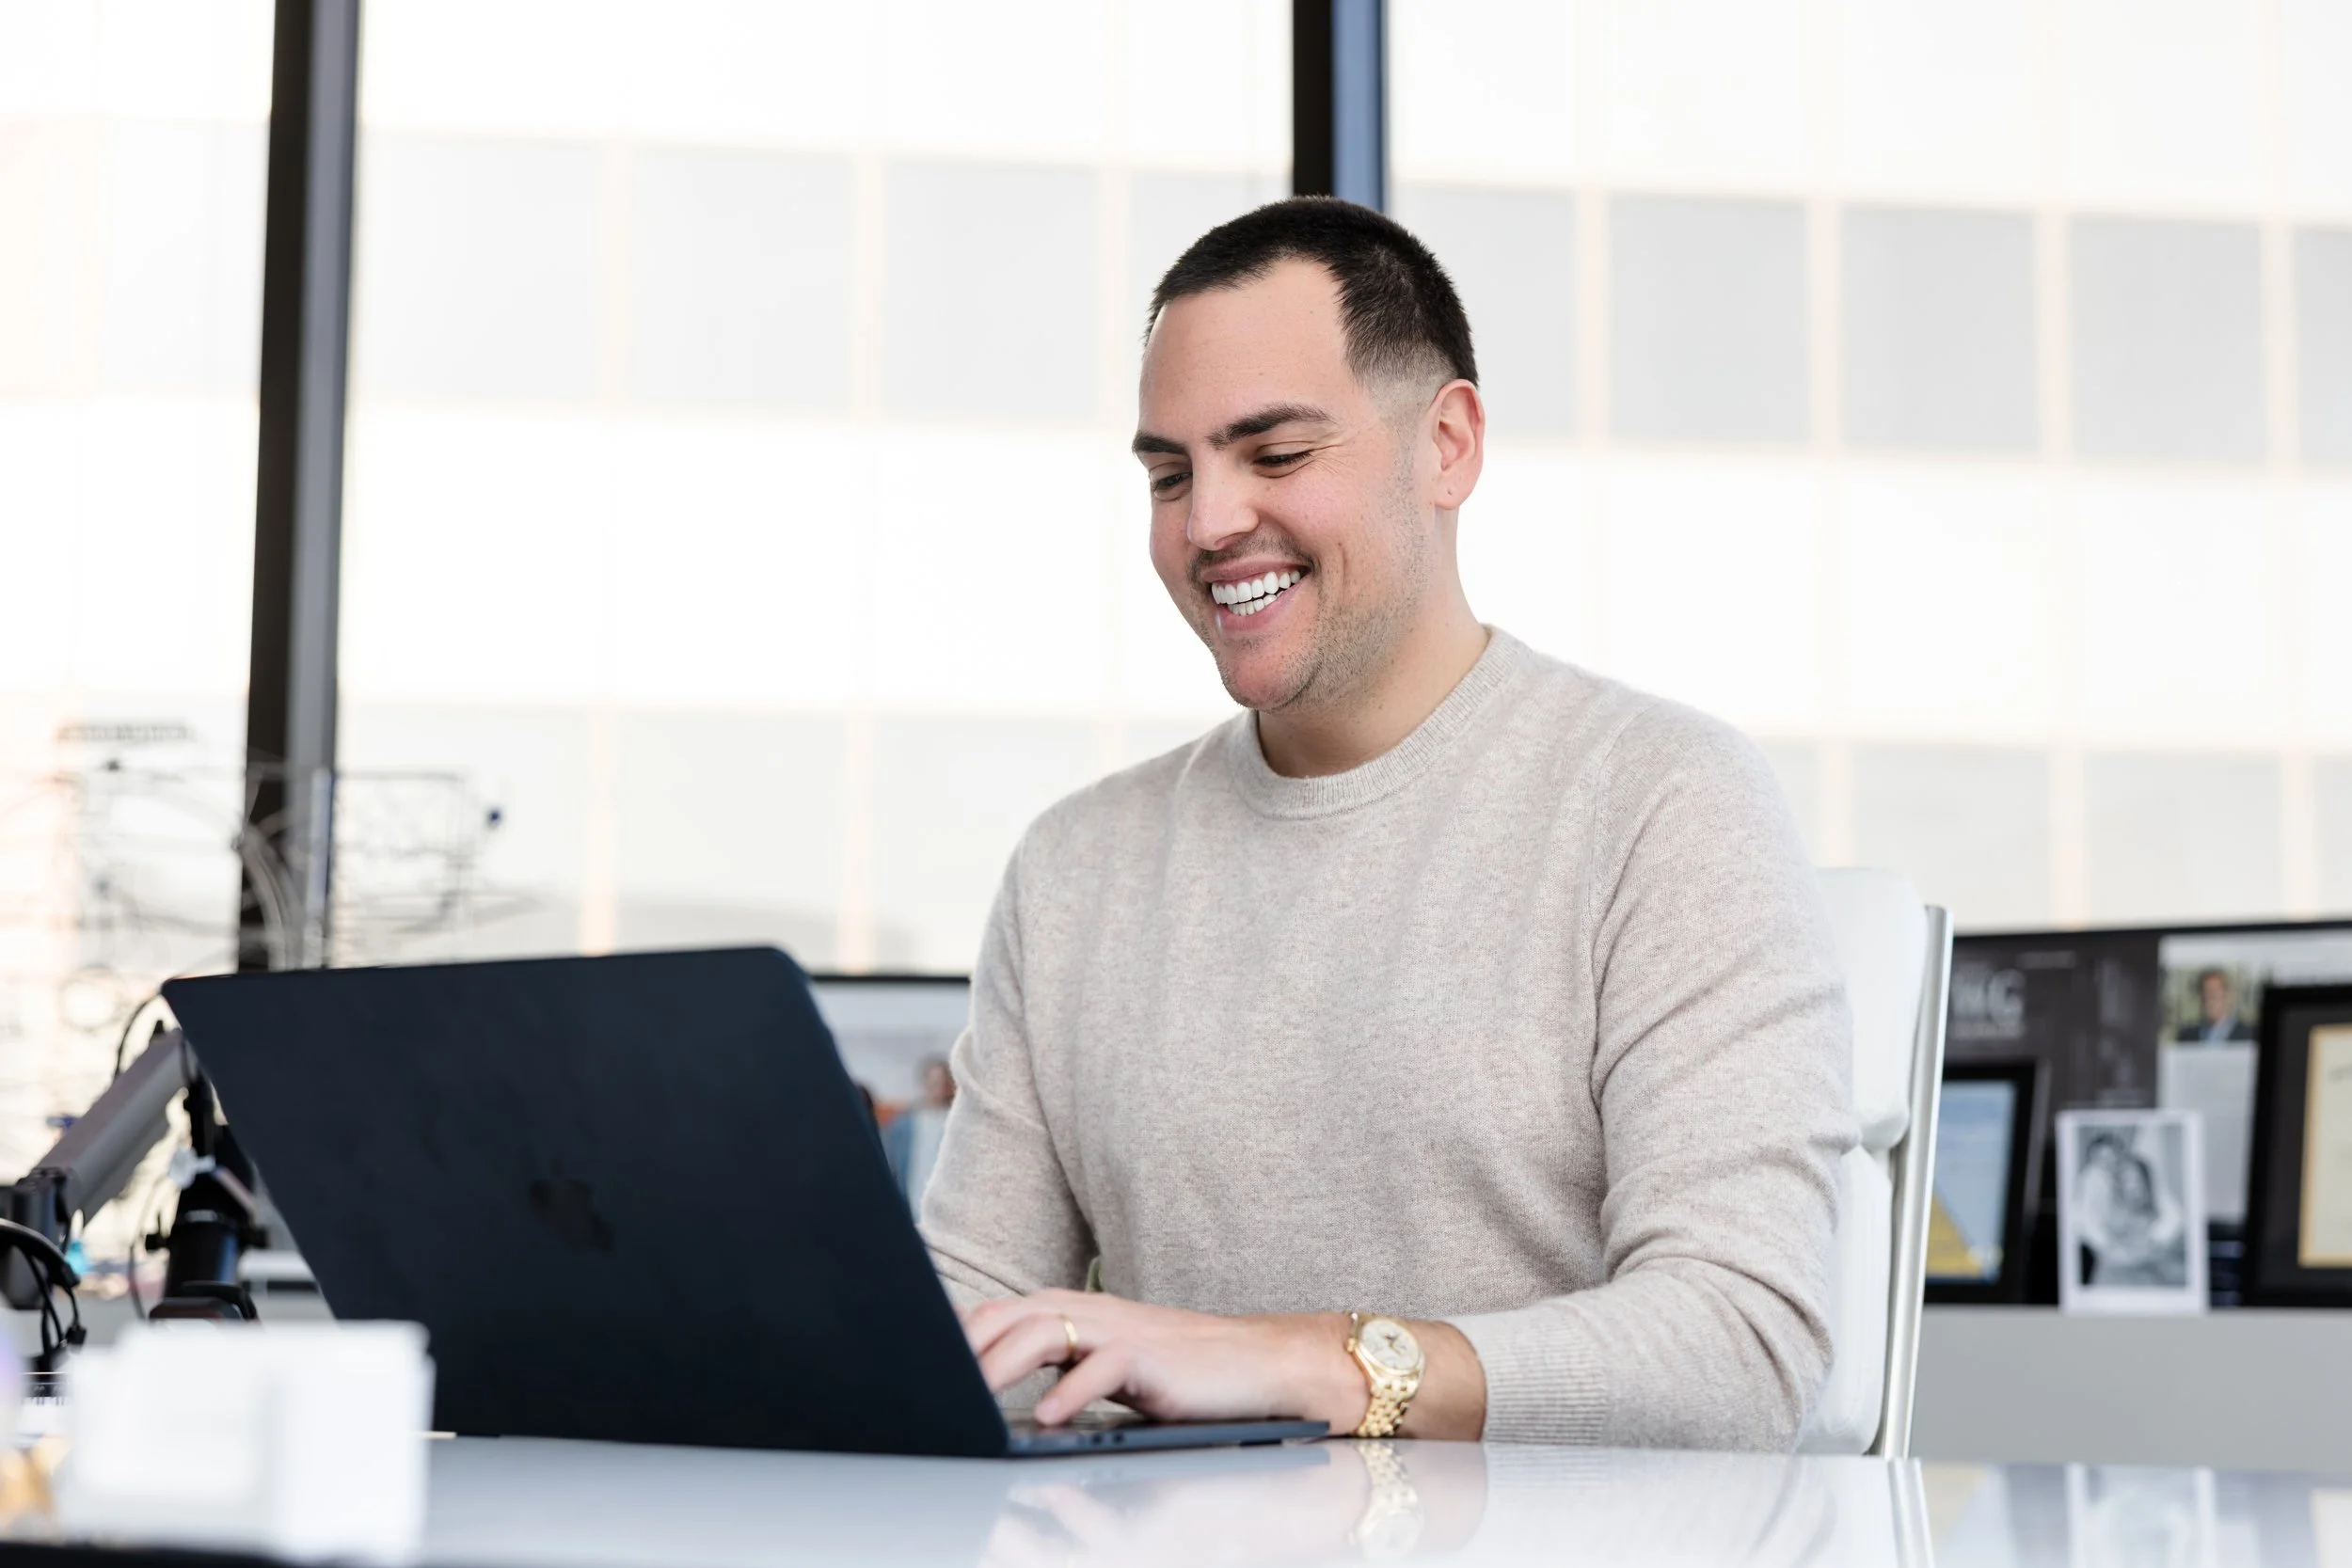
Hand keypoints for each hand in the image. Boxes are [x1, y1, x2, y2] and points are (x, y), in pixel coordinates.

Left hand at [959, 1289, 1364, 1429]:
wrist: (1260, 1363)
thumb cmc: (1181, 1370)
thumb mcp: (1109, 1363)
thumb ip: (1060, 1365)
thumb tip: (1001, 1388)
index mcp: (1074, 1311)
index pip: (998, 1312)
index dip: (954, 1333)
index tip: (914, 1359)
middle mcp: (1091, 1311)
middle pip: (1009, 1314)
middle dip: (964, 1346)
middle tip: (928, 1381)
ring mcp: (1121, 1330)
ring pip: (1045, 1331)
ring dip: (1001, 1363)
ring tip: (969, 1395)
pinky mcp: (1152, 1358)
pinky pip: (1102, 1367)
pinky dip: (1070, 1391)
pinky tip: (1046, 1416)